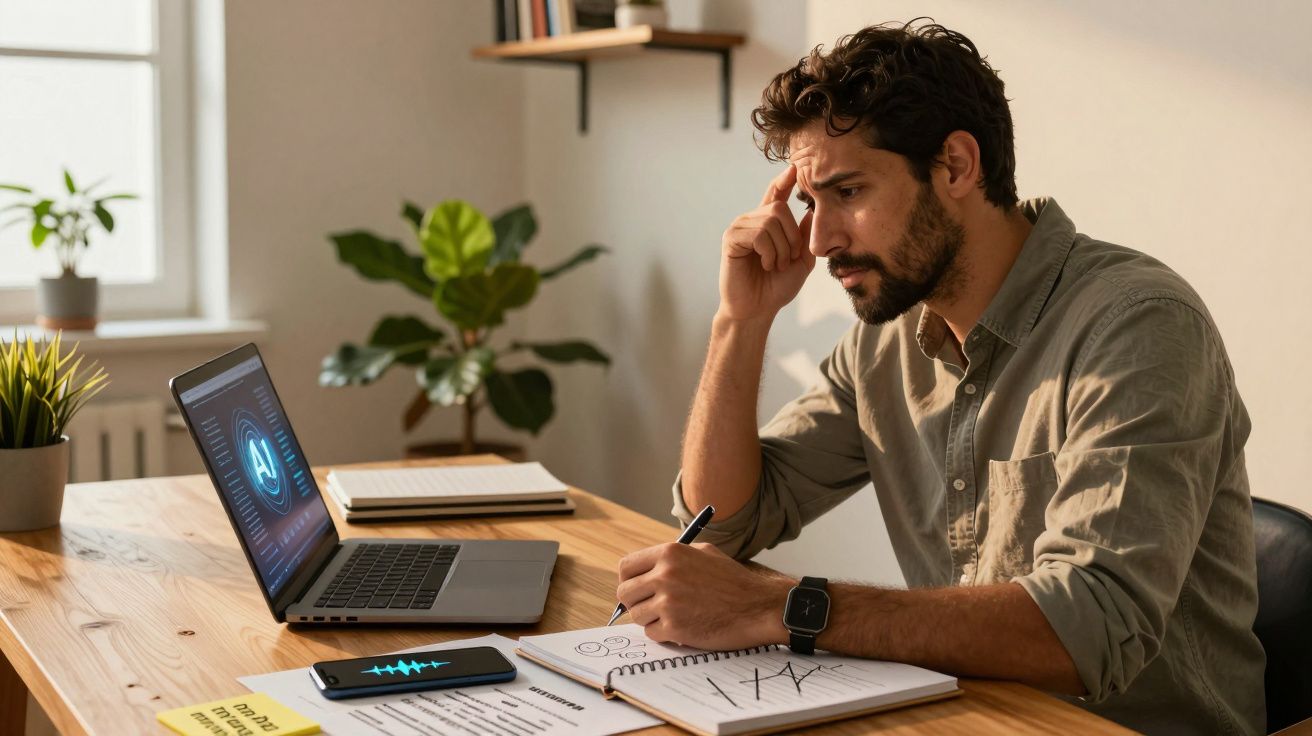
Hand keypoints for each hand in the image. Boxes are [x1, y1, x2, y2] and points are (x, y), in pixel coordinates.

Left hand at [615, 542, 793, 650]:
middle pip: (625, 593)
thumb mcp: (703, 553)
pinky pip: (651, 632)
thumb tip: (643, 571)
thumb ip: (671, 558)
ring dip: (650, 618)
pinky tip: (682, 626)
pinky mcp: (674, 627)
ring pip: (636, 615)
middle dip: (635, 601)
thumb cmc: (732, 580)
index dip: (628, 579)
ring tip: (673, 615)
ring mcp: (668, 602)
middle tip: (650, 606)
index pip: (626, 567)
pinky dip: (663, 633)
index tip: (636, 588)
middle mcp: (664, 575)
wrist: (757, 606)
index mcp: (669, 553)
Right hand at [718, 166, 815, 322]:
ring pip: (770, 221)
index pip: (775, 194)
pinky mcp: (731, 239)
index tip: (794, 167)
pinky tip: (764, 265)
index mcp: (767, 224)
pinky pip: (759, 234)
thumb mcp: (801, 261)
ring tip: (774, 266)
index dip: (784, 181)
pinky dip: (768, 252)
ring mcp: (740, 228)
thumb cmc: (776, 287)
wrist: (757, 310)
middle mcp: (752, 221)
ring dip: (781, 249)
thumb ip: (806, 236)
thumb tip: (810, 210)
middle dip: (792, 237)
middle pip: (779, 208)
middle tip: (787, 260)